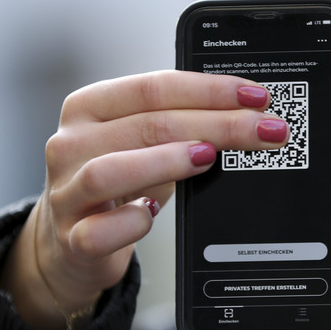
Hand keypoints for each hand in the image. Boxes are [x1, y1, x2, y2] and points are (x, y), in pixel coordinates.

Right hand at [0, 71, 288, 329]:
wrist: (73, 242)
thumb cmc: (120, 184)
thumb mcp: (145, 144)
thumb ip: (183, 125)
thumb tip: (250, 117)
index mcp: (90, 107)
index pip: (154, 87)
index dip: (211, 90)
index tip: (256, 97)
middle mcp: (71, 143)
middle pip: (148, 124)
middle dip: (217, 125)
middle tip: (265, 131)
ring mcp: (66, 192)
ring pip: (111, 170)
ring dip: (168, 160)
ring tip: (210, 158)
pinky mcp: (72, 240)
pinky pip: (100, 231)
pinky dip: (132, 222)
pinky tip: (153, 214)